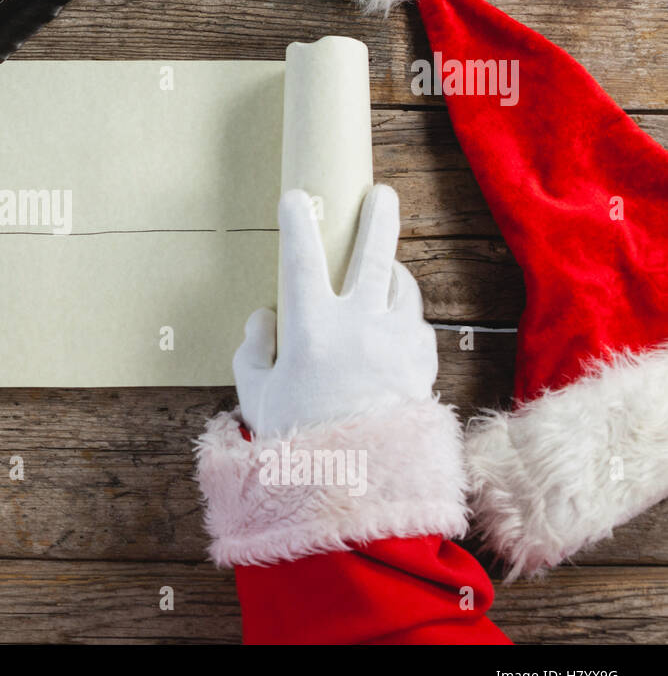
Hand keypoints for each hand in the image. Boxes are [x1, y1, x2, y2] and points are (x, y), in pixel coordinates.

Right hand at [235, 185, 436, 436]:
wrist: (357, 480)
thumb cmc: (299, 440)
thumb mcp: (256, 395)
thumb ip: (253, 349)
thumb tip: (264, 316)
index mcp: (311, 328)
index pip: (301, 259)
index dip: (297, 223)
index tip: (296, 197)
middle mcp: (358, 325)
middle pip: (374, 254)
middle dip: (378, 217)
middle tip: (381, 194)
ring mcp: (396, 342)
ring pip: (402, 287)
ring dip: (393, 272)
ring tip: (385, 269)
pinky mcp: (421, 362)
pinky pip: (416, 325)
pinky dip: (404, 317)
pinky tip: (393, 325)